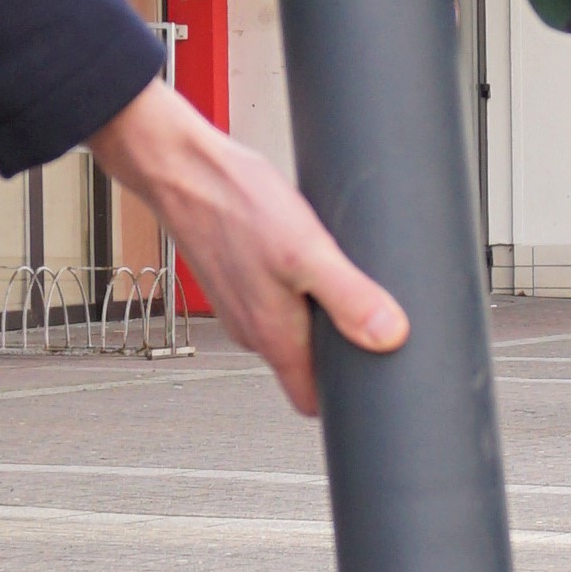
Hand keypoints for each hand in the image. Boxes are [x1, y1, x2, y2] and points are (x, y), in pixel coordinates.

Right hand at [89, 79, 400, 412]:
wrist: (181, 170)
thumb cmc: (234, 206)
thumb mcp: (306, 250)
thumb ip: (349, 296)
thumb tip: (389, 337)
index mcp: (273, 337)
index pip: (311, 401)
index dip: (344, 402)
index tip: (372, 387)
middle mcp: (253, 330)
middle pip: (305, 367)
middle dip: (338, 353)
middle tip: (372, 322)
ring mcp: (242, 305)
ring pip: (290, 330)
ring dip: (318, 316)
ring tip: (342, 285)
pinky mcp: (237, 277)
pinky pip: (276, 299)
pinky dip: (297, 289)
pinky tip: (309, 258)